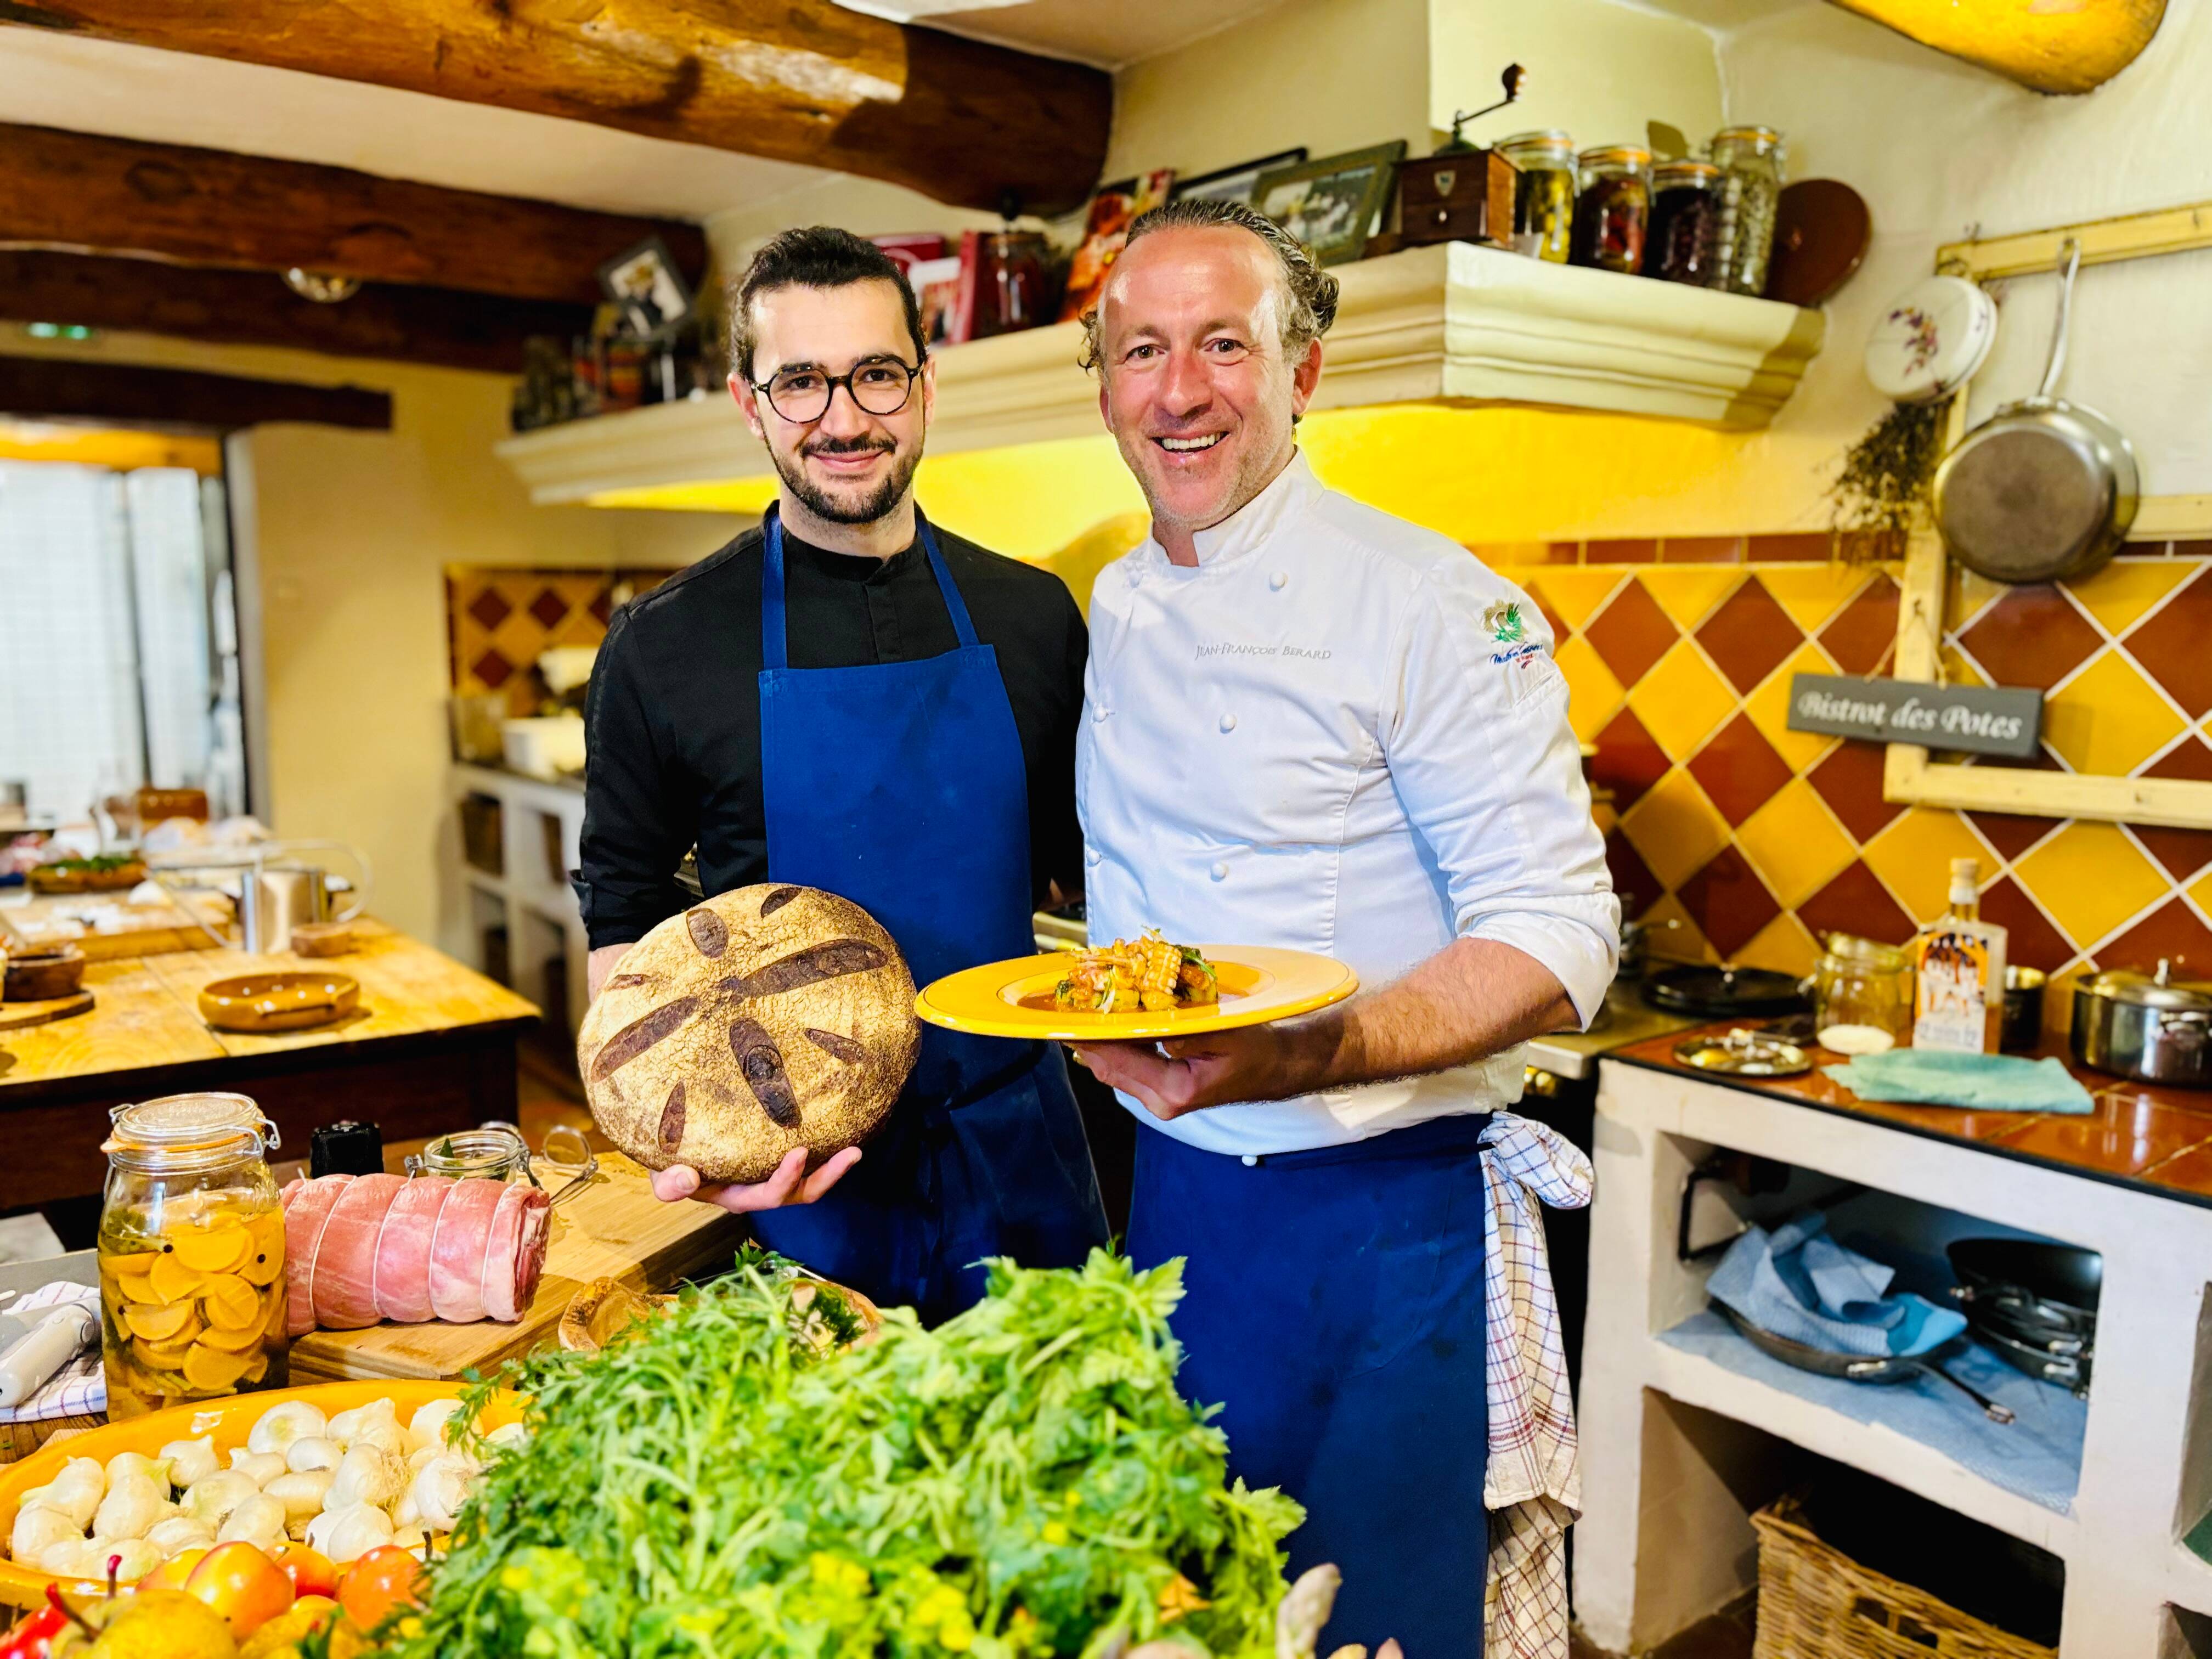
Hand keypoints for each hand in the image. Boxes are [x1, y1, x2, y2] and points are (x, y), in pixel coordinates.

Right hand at [649, 1146, 859, 1211]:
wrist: (671, 1152)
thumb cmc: (668, 1165)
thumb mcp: (662, 1175)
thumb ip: (670, 1183)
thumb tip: (686, 1179)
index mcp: (737, 1196)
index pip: (769, 1195)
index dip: (786, 1178)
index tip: (801, 1150)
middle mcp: (759, 1190)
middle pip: (801, 1193)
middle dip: (828, 1176)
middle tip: (852, 1153)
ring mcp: (769, 1176)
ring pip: (808, 1180)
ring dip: (833, 1168)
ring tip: (856, 1150)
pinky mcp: (773, 1159)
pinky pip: (804, 1162)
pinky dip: (823, 1152)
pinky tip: (837, 1129)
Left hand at [1069, 1024, 1321, 1120]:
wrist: (1275, 1067)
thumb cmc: (1257, 1049)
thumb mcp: (1229, 1034)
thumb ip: (1191, 1035)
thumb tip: (1155, 1031)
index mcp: (1176, 1091)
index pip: (1119, 1060)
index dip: (1090, 1035)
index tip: (1067, 1013)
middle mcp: (1162, 1101)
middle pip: (1107, 1066)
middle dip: (1086, 1035)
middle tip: (1065, 1002)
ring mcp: (1159, 1099)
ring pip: (1112, 1068)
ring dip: (1097, 1039)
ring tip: (1081, 1007)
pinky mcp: (1161, 1090)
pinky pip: (1126, 1066)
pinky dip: (1114, 1044)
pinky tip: (1107, 1021)